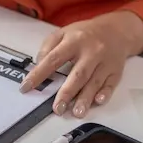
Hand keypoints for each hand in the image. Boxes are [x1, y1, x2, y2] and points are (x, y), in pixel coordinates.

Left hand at [20, 11, 142, 117]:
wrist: (116, 29)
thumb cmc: (85, 33)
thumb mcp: (63, 33)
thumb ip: (48, 47)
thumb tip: (38, 65)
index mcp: (74, 41)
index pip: (53, 59)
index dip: (39, 74)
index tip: (27, 87)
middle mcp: (91, 52)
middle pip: (77, 74)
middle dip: (66, 93)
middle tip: (57, 109)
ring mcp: (105, 62)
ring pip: (94, 82)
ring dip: (85, 99)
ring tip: (76, 112)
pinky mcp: (116, 70)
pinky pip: (111, 84)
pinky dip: (105, 93)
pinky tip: (98, 101)